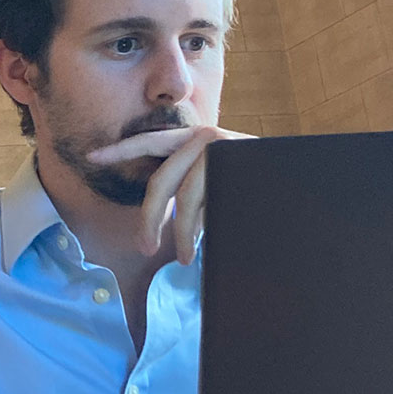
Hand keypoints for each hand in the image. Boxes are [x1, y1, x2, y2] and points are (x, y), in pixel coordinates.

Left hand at [85, 125, 250, 260]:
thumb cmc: (252, 184)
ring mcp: (221, 149)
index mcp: (194, 137)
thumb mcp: (214, 182)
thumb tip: (158, 218)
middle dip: (149, 220)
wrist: (300, 178)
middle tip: (144, 247)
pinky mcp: (236, 165)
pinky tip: (206, 242)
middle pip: (160, 183)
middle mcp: (204, 137)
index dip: (120, 150)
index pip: (150, 142)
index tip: (92, 157)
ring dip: (183, 234)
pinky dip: (204, 228)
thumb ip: (188, 188)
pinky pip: (209, 205)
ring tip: (185, 256)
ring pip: (186, 201)